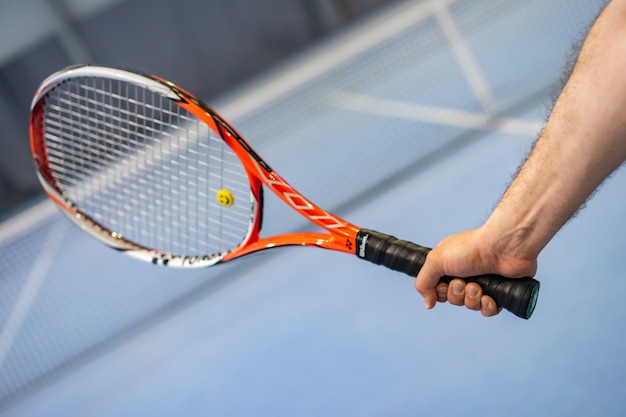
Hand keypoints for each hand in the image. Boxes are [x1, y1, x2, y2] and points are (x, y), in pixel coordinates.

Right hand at [414, 228, 536, 316]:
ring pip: (470, 306)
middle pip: (453, 299)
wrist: (503, 248)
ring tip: (478, 287)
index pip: (438, 289)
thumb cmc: (472, 248)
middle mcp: (465, 273)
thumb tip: (427, 303)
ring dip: (472, 299)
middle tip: (463, 282)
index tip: (444, 284)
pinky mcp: (499, 292)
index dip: (440, 292)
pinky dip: (487, 306)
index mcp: (449, 265)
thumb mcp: (436, 260)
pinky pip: (488, 310)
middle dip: (457, 294)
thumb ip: (423, 282)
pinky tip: (489, 296)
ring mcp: (483, 283)